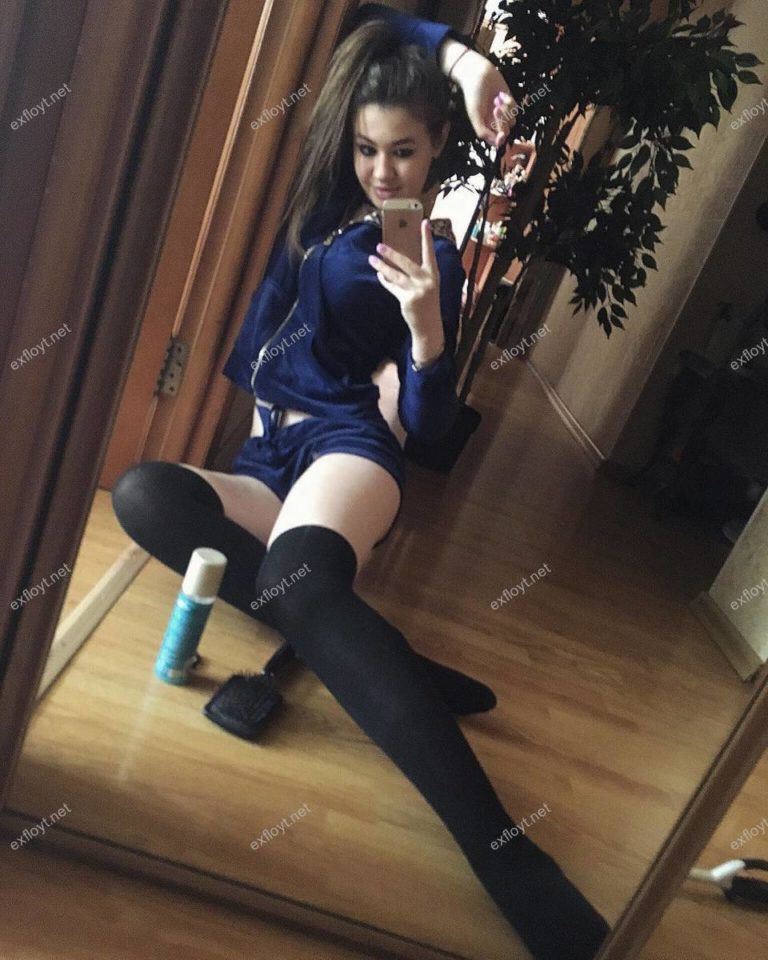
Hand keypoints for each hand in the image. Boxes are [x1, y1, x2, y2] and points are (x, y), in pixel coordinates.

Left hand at [368, 219, 444, 362]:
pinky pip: (392, 288)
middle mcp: (427, 281)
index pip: (430, 252)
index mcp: (433, 274)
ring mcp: (417, 291)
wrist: (428, 326)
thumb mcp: (427, 286)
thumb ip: (417, 274)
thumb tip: (398, 259)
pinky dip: (385, 282)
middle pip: (406, 263)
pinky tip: (380, 276)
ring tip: (371, 259)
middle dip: (392, 254)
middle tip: (379, 246)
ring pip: (395, 276)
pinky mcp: (408, 300)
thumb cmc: (427, 304)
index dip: (427, 238)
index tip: (425, 222)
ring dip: (382, 267)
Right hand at [440, 40, 516, 149]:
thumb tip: (495, 142)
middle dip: (502, 121)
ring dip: (506, 111)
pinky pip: (515, 109)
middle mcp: (494, 122)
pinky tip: (501, 95)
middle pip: (505, 131)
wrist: (479, 74)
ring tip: (496, 100)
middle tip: (495, 108)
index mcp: (485, 127)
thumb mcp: (474, 115)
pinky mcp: (509, 103)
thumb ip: (482, 131)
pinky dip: (509, 102)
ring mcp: (503, 113)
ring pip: (512, 121)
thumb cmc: (473, 94)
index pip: (496, 141)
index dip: (500, 140)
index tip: (501, 135)